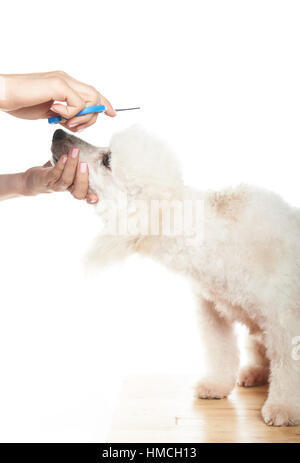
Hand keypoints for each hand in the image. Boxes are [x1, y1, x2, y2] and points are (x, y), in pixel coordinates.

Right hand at [0, 71, 115, 131]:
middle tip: (74, 127)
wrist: (4, 95)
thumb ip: (64, 113)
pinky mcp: (59, 84)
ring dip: (82, 117)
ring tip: (66, 122)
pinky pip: (78, 103)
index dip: (104, 103)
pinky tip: (55, 113)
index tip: (112, 114)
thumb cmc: (21, 103)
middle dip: (91, 117)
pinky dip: (70, 113)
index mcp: (64, 84)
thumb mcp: (49, 112)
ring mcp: (63, 80)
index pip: (92, 92)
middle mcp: (66, 79)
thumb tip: (75, 122)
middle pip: (95, 96)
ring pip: (91, 99)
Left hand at [22, 147, 97, 203]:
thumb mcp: (70, 170)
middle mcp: (67, 190)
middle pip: (78, 191)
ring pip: (66, 180)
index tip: (95, 198)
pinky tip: (64, 156)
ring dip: (71, 165)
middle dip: (82, 178)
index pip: (85, 196)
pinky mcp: (45, 180)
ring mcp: (55, 186)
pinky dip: (60, 165)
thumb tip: (99, 152)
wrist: (32, 181)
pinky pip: (54, 174)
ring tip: (75, 151)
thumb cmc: (56, 173)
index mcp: (75, 188)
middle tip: (85, 164)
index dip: (90, 199)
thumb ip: (81, 165)